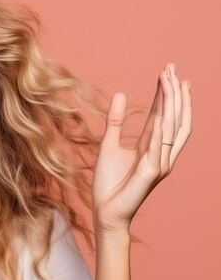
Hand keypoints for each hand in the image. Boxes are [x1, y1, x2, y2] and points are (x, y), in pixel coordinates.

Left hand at [92, 63, 191, 232]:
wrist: (105, 211)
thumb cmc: (108, 183)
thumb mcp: (108, 146)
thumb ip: (115, 122)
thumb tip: (120, 93)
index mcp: (151, 146)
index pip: (163, 114)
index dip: (166, 93)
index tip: (168, 71)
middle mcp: (161, 153)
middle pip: (174, 117)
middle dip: (174, 92)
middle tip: (172, 68)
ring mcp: (160, 163)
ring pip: (172, 128)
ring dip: (172, 104)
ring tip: (170, 81)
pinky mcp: (152, 174)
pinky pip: (158, 148)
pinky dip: (161, 131)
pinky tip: (161, 113)